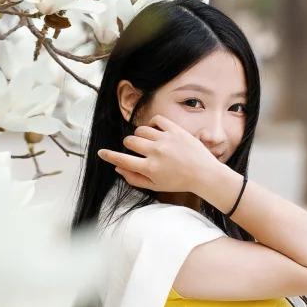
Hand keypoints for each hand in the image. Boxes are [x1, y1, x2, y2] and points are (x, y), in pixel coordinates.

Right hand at [97, 113, 224, 196]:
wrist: (204, 174)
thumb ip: (134, 178)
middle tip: (139, 151)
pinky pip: (156, 119)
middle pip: (130, 141)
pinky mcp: (176, 130)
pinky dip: (153, 124)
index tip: (101, 152)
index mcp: (149, 168)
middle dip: (129, 145)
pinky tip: (156, 131)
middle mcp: (156, 152)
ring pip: (141, 130)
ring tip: (149, 142)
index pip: (122, 159)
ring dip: (141, 136)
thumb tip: (117, 167)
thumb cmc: (178, 182)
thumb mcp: (155, 186)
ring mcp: (166, 139)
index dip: (108, 155)